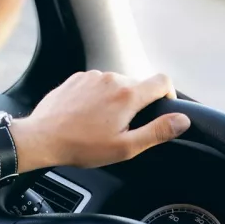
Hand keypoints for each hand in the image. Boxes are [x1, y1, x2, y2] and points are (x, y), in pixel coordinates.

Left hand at [13, 71, 191, 170]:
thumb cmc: (82, 146)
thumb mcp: (125, 147)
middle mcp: (112, 78)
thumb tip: (182, 121)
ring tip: (101, 125)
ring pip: (116, 85)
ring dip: (116, 101)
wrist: (42, 138)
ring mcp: (93, 76)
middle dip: (137, 105)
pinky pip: (97, 84)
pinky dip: (98, 97)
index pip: (163, 81)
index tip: (162, 110)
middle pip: (138, 85)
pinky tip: (87, 116)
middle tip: (123, 129)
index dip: (168, 95)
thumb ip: (157, 132)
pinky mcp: (77, 78)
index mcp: (128, 94)